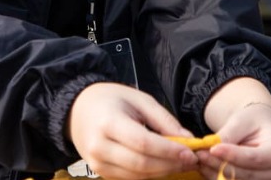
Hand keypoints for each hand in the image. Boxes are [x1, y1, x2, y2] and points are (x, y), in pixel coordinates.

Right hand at [68, 82, 197, 179]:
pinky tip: (164, 166)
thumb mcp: (139, 99)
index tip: (190, 152)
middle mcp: (99, 147)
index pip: (143, 143)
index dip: (169, 151)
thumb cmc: (111, 100)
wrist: (78, 110)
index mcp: (109, 123)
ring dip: (163, 172)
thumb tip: (189, 138)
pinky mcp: (99, 172)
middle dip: (170, 165)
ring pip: (137, 176)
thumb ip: (163, 119)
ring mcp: (97, 163)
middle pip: (141, 164)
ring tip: (182, 163)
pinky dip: (150, 175)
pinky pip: (130, 179)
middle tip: (191, 160)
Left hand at [200, 78, 270, 178]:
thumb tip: (212, 148)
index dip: (233, 155)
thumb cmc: (252, 121)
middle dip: (219, 164)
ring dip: (215, 173)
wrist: (259, 129)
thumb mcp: (242, 121)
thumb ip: (229, 135)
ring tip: (201, 157)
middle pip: (245, 174)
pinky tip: (206, 166)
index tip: (213, 148)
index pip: (255, 158)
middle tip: (200, 153)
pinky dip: (217, 177)